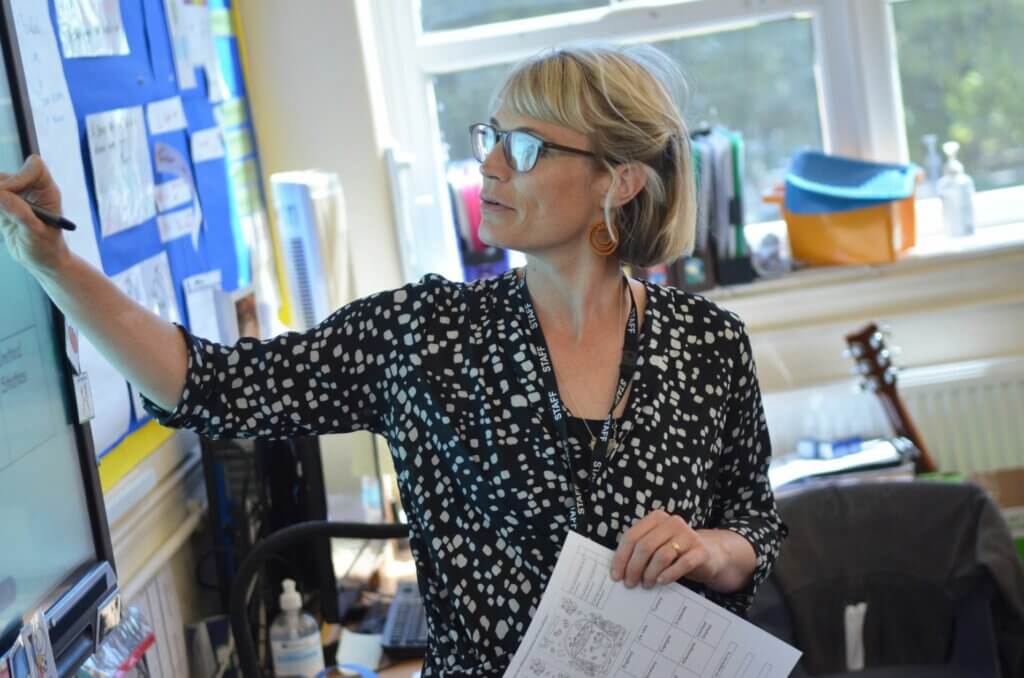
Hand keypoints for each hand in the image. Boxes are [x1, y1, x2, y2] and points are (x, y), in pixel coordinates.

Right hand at [0, 155, 69, 273]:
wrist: (42, 261)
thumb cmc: (47, 248)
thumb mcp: (35, 234)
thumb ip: (20, 214)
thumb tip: (0, 194)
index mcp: (47, 192)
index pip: (35, 168)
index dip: (18, 177)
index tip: (5, 193)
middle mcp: (31, 189)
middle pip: (7, 176)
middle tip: (0, 210)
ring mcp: (16, 196)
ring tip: (2, 218)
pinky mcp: (3, 204)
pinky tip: (0, 219)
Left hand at [610, 509, 719, 588]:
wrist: (708, 555)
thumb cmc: (675, 552)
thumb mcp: (656, 546)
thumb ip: (639, 551)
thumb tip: (618, 571)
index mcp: (657, 518)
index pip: (632, 536)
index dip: (621, 557)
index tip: (616, 576)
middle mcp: (672, 522)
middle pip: (645, 546)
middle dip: (634, 568)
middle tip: (630, 583)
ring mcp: (688, 535)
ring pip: (662, 555)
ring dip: (650, 573)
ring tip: (646, 584)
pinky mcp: (701, 551)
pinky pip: (682, 563)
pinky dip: (669, 574)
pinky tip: (661, 582)